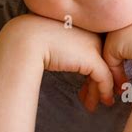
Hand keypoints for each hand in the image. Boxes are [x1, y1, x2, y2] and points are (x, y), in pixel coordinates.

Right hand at [5, 13, 122, 110]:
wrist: (26, 39)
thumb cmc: (34, 40)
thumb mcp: (55, 42)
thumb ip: (67, 50)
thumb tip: (68, 61)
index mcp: (86, 26)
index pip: (98, 51)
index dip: (96, 70)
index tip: (90, 85)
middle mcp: (94, 33)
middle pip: (103, 62)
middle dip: (100, 82)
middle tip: (98, 98)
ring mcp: (95, 45)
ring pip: (105, 72)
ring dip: (100, 91)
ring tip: (92, 106)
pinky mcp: (93, 58)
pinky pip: (104, 79)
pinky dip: (103, 93)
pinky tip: (96, 103)